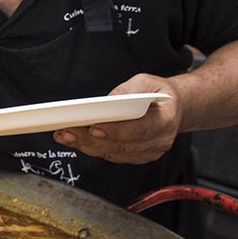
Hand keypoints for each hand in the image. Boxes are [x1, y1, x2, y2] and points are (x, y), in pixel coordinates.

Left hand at [53, 74, 184, 163]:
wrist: (172, 108)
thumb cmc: (157, 93)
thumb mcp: (147, 81)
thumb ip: (130, 89)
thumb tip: (109, 101)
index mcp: (166, 120)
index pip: (140, 130)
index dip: (116, 131)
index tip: (94, 128)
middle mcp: (159, 140)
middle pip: (122, 145)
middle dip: (91, 139)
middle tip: (68, 132)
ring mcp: (148, 152)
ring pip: (114, 153)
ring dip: (87, 145)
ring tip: (65, 135)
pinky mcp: (137, 156)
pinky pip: (112, 156)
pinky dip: (93, 148)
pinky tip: (76, 140)